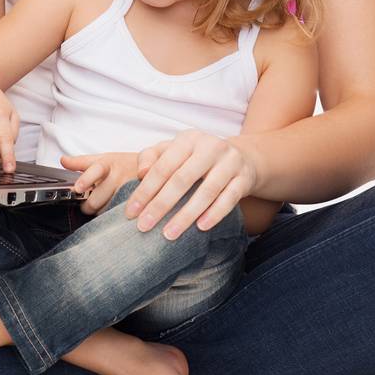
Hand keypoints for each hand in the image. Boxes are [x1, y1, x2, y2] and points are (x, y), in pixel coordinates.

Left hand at [57, 150, 140, 214]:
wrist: (156, 167)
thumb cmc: (126, 164)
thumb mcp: (105, 158)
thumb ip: (82, 162)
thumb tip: (63, 160)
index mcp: (109, 163)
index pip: (96, 169)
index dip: (86, 179)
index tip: (77, 188)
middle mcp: (120, 176)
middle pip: (96, 199)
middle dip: (88, 205)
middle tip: (89, 204)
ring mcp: (130, 190)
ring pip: (106, 210)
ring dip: (102, 212)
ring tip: (105, 205)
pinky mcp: (140, 203)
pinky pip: (120, 217)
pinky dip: (115, 218)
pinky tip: (115, 213)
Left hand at [124, 131, 260, 240]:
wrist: (242, 158)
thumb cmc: (196, 158)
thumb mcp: (173, 151)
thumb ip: (151, 157)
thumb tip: (141, 173)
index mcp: (188, 139)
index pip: (162, 167)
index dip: (145, 190)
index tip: (130, 213)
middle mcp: (210, 147)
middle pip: (181, 179)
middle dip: (160, 205)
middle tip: (144, 226)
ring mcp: (229, 162)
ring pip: (206, 191)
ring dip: (186, 215)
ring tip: (169, 234)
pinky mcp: (244, 178)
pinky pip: (229, 198)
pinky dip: (215, 214)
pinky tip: (200, 227)